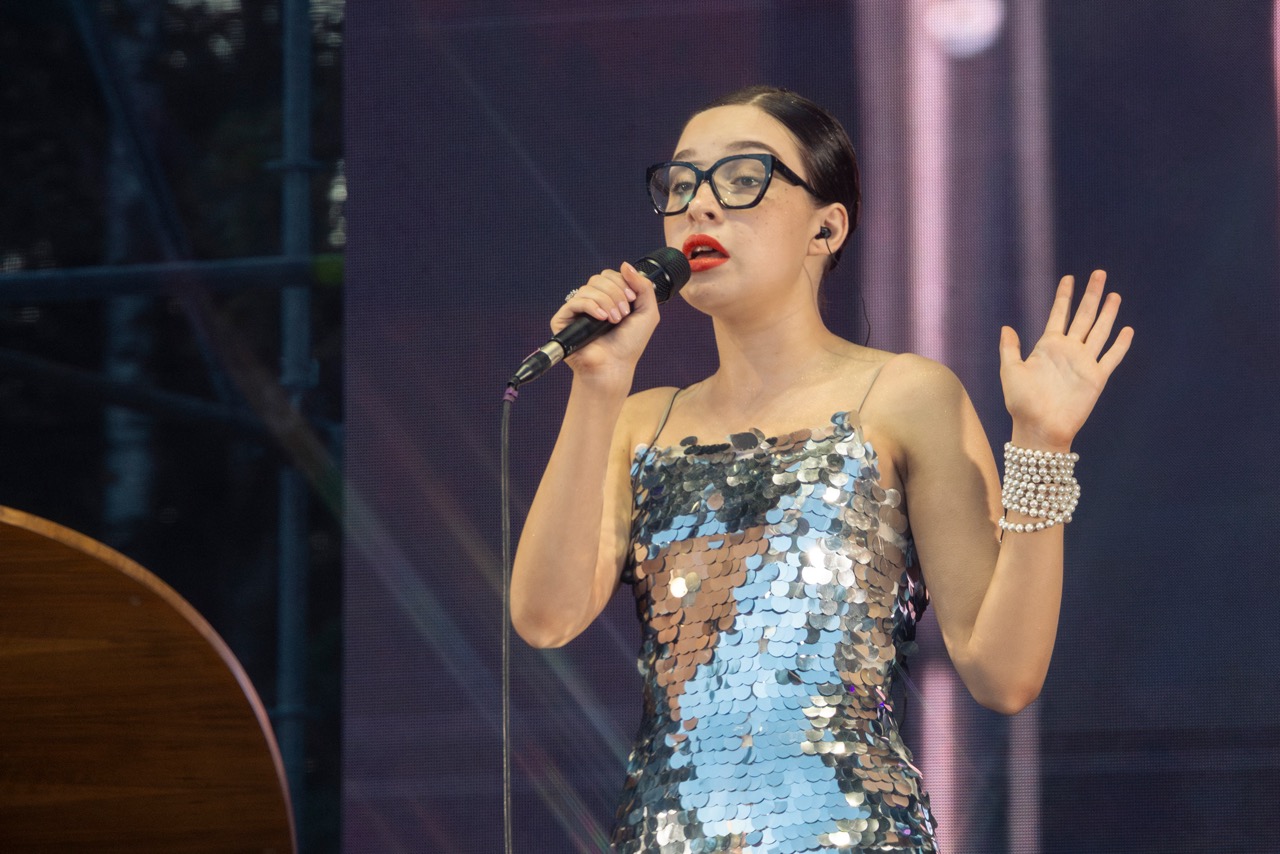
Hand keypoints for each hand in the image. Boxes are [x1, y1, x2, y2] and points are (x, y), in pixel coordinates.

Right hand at [550, 262, 661, 379]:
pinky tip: (601, 318)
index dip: (622, 283)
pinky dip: (591, 306)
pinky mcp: (563, 319)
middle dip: (616, 293)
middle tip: (623, 314)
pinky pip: (576, 300)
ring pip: (588, 288)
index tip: (631, 300)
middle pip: (599, 278)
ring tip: (614, 320)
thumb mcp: (647, 312)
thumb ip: (643, 286)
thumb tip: (624, 264)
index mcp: (608, 298)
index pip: (610, 275)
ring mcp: (576, 310)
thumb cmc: (630, 344)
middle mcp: (591, 301)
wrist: (615, 367)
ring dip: (606, 302)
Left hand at [999, 270, 1133, 449]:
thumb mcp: (1010, 371)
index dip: (1064, 296)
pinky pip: (1111, 357)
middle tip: (1099, 273)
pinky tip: (1127, 330)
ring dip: (1108, 313)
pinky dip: (1120, 344)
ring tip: (1115, 294)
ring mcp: (1084, 363)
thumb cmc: (1021, 403)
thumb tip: (1006, 327)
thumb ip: (1010, 349)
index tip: (1070, 277)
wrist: (1038, 428)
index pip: (1059, 314)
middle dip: (1092, 294)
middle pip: (1084, 316)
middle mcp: (1068, 351)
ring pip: (1100, 331)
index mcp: (1048, 346)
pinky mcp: (1096, 378)